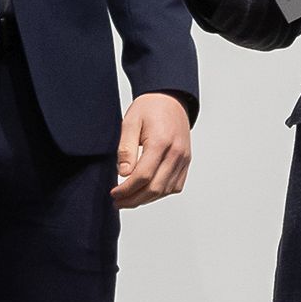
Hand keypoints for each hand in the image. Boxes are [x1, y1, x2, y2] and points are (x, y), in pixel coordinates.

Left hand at [110, 93, 192, 207]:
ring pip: (165, 190)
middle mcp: (176, 153)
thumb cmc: (150, 108)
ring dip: (146, 199)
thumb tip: (124, 173)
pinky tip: (146, 192)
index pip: (143, 176)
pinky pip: (175, 186)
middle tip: (118, 202)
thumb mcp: (130, 122)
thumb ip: (126, 148)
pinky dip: (160, 193)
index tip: (114, 193)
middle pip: (155, 188)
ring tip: (129, 200)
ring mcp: (183, 158)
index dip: (126, 189)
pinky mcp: (186, 161)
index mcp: (161, 142)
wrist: (170, 99)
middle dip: (134, 199)